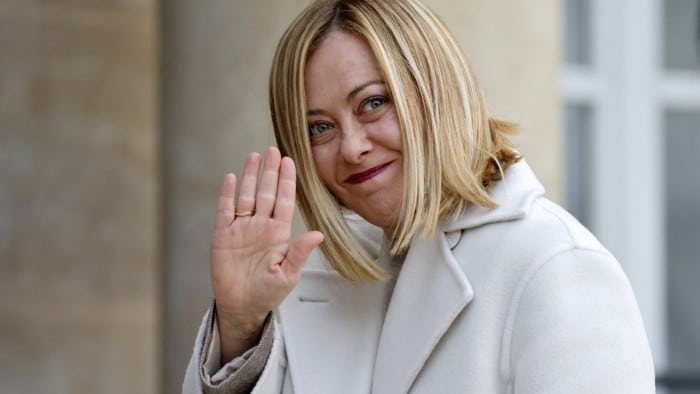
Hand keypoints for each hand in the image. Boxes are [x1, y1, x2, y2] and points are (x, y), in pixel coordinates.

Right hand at [210, 147, 323, 360]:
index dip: (286, 181)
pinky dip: (228, 194)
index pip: (284, 201)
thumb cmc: (267, 292)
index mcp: (279, 234)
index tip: (290, 161)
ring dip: (251, 176)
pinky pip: (226, 211)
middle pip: (266, 192)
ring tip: (255, 156)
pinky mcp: (223, 236)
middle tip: (274, 150)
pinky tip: (232, 178)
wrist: (241, 307)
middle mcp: (261, 226)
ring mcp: (242, 229)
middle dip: (270, 171)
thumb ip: (300, 253)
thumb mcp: (288, 275)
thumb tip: (318, 234)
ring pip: (247, 196)